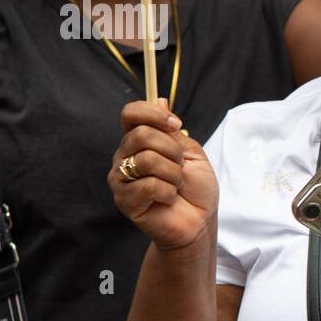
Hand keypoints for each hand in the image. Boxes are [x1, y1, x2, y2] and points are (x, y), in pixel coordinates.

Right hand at [110, 99, 216, 251]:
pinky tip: (168, 200)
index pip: (131, 114)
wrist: (199, 221)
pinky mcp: (124, 200)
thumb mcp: (192, 153)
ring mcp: (121, 178)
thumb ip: (173, 131)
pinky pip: (149, 185)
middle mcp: (125, 156)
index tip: (175, 125)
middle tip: (180, 167)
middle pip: (141, 134)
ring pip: (147, 159)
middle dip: (172, 150)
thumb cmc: (196, 189)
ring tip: (176, 185)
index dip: (153, 114)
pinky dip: (168, 192)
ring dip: (173, 174)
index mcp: (140, 142)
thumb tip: (159, 99)